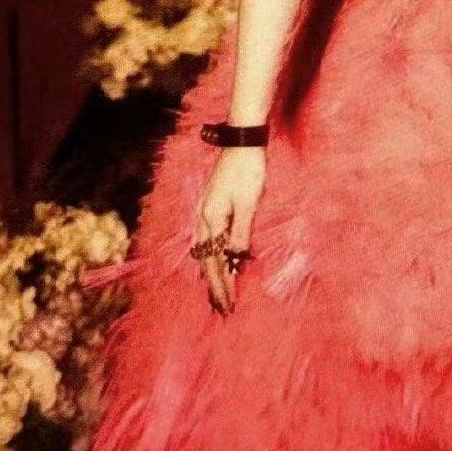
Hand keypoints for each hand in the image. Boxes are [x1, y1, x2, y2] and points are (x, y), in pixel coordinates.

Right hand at [194, 146, 265, 315]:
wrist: (242, 141)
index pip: (216, 261)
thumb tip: (236, 260)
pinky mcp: (209, 205)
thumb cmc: (249, 170)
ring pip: (203, 251)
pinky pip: (205, 239)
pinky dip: (210, 257)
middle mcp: (202, 217)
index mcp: (211, 218)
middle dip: (213, 286)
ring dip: (210, 274)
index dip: (223, 285)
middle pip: (205, 260)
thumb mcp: (248, 202)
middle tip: (221, 310)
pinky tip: (214, 262)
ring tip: (216, 293)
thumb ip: (240, 232)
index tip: (229, 306)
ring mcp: (203, 210)